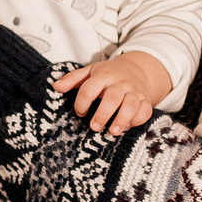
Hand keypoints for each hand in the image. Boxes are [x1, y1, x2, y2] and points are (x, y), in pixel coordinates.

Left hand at [51, 51, 168, 134]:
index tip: (80, 113)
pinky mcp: (145, 99)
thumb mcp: (90, 71)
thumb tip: (55, 86)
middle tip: (94, 127)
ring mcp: (134, 91)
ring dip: (122, 119)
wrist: (136, 69)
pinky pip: (145, 110)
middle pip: (112, 98)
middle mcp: (120, 83)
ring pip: (130, 105)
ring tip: (113, 132)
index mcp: (103, 75)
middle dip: (103, 114)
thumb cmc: (108, 74)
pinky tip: (128, 126)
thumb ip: (72, 79)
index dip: (82, 102)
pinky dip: (138, 119)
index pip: (89, 89)